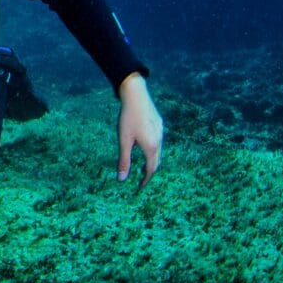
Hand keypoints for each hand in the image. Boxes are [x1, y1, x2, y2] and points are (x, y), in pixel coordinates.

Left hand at [116, 73, 163, 188]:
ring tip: (144, 165)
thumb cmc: (128, 118)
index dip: (145, 180)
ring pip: (158, 151)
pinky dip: (153, 150)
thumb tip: (122, 179)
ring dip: (152, 160)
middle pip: (157, 162)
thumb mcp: (124, 140)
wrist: (136, 95)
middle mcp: (159, 141)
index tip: (140, 187)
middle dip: (149, 172)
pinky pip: (158, 141)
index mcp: (151, 147)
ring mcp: (161, 132)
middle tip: (142, 179)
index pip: (150, 170)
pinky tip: (145, 146)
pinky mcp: (159, 124)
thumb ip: (124, 160)